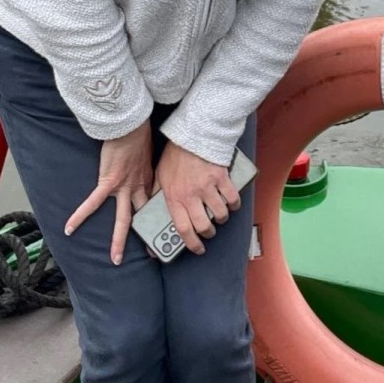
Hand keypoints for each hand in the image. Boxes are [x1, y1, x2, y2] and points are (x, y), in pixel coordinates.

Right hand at [64, 120, 152, 264]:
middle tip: (152, 255)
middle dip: (147, 236)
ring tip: (115, 259)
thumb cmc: (138, 136)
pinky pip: (93, 202)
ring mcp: (123, 187)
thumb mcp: (148, 156)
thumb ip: (145, 170)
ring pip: (122, 219)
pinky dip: (80, 215)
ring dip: (119, 240)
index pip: (152, 206)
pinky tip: (70, 228)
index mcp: (147, 182)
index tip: (163, 231)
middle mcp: (138, 188)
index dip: (156, 220)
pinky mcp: (108, 181)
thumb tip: (143, 173)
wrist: (131, 125)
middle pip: (142, 217)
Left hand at [154, 141, 240, 255]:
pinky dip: (233, 203)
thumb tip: (150, 209)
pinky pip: (232, 198)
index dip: (191, 244)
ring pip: (220, 214)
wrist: (192, 134)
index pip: (183, 229)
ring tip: (220, 215)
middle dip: (208, 233)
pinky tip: (231, 203)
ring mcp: (208, 187)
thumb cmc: (175, 154)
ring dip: (221, 218)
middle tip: (209, 232)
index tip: (197, 249)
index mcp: (174, 197)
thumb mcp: (160, 175)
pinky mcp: (221, 178)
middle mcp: (191, 196)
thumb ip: (156, 193)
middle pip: (203, 226)